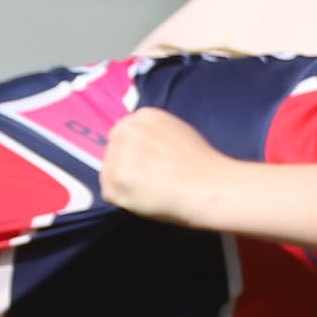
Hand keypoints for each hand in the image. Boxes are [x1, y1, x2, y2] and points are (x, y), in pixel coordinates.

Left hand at [96, 105, 222, 225]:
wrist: (208, 186)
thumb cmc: (201, 164)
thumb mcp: (177, 131)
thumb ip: (152, 134)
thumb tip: (138, 147)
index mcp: (143, 116)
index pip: (122, 135)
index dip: (132, 154)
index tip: (146, 165)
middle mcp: (127, 130)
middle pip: (111, 153)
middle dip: (124, 167)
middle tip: (148, 180)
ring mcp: (118, 154)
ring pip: (108, 174)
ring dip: (123, 185)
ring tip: (150, 190)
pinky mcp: (115, 179)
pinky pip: (109, 194)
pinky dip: (123, 200)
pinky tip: (145, 198)